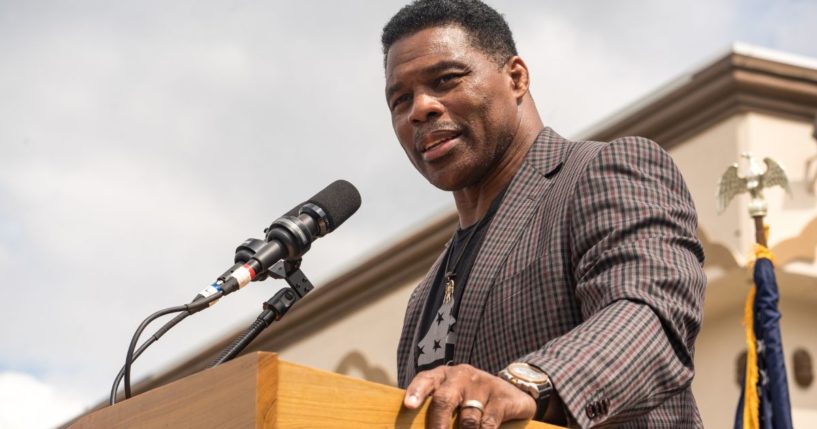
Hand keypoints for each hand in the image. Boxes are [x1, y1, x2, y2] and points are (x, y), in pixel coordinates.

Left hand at [403, 364, 535, 428]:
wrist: (512, 391)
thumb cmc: (472, 400)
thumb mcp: (454, 399)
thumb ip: (437, 410)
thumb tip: (418, 427)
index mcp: (443, 376)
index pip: (425, 380)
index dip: (416, 392)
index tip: (409, 405)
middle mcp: (461, 376)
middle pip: (444, 399)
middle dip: (438, 423)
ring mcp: (482, 385)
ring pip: (467, 418)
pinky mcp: (502, 398)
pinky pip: (488, 423)